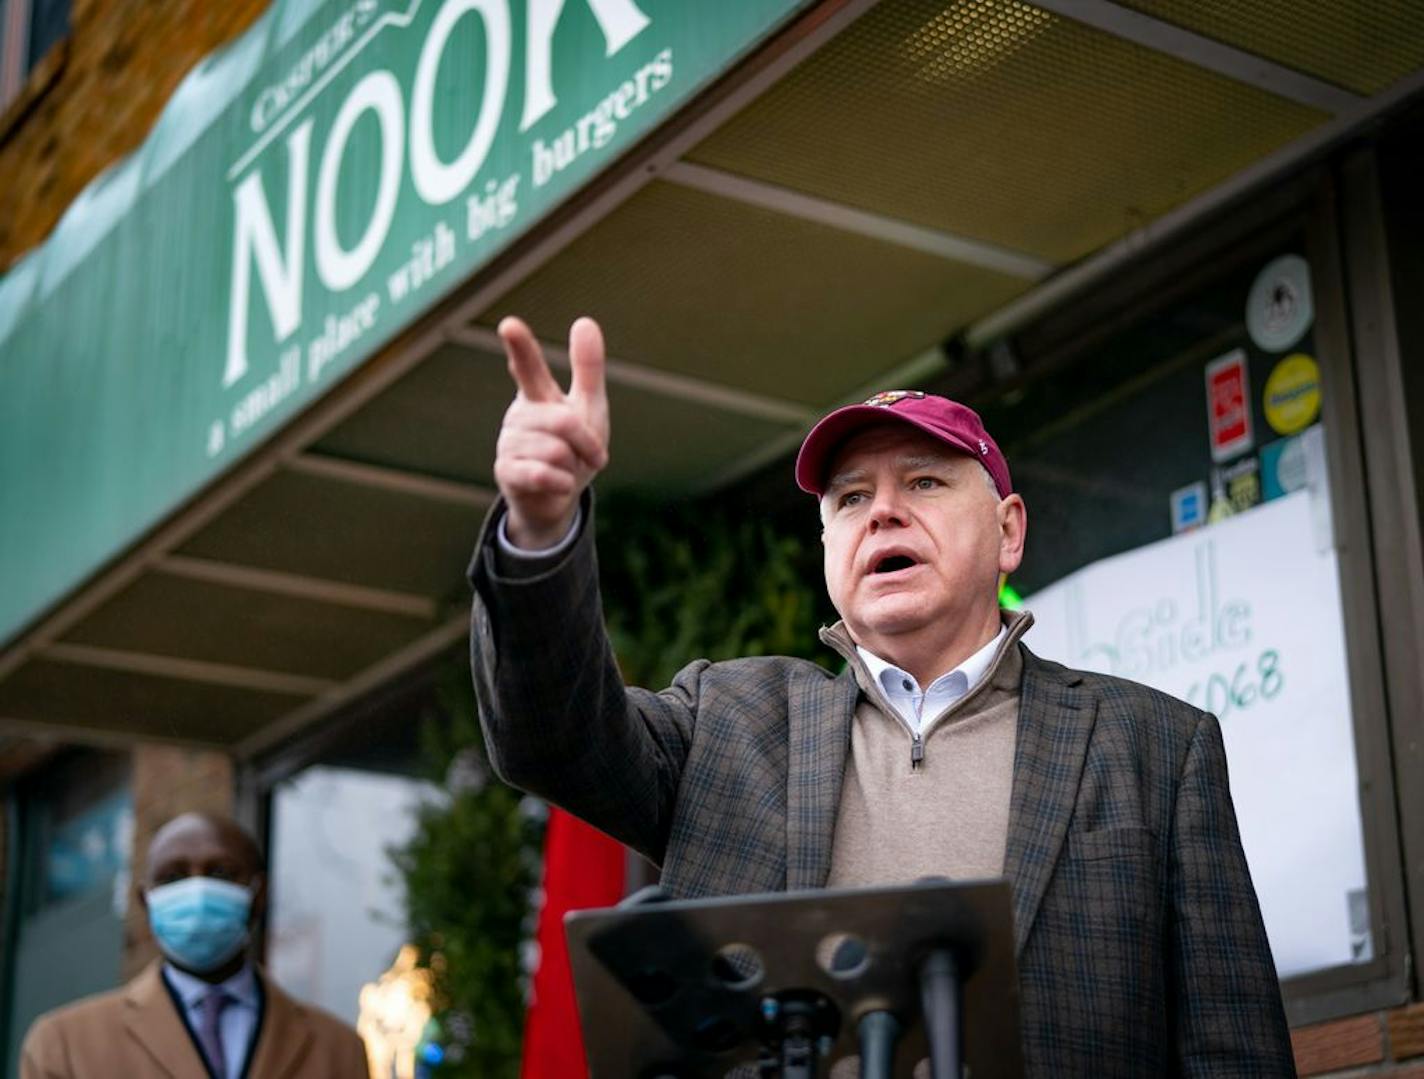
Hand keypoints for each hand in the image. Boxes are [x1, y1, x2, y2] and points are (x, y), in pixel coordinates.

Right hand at [494, 316, 609, 548]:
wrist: (560, 498)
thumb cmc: (575, 448)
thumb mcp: (589, 407)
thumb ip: (587, 368)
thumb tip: (585, 320)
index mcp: (537, 395)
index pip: (528, 366)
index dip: (520, 347)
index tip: (509, 325)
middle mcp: (518, 415)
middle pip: (565, 422)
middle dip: (587, 443)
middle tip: (591, 455)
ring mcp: (508, 443)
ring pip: (557, 450)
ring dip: (573, 466)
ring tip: (565, 469)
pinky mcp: (506, 471)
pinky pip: (542, 475)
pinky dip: (561, 483)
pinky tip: (557, 484)